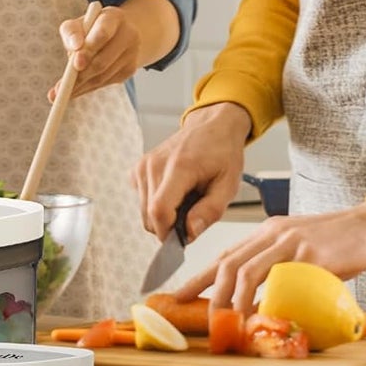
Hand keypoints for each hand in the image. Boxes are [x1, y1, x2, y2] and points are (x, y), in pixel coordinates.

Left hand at [48, 3, 141, 100]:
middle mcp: (128, 35)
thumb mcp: (78, 23)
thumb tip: (74, 49)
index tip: (75, 63)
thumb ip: (71, 33)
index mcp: (114, 17)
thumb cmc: (90, 27)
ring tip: (61, 93)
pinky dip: (88, 88)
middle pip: (102, 60)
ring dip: (81, 86)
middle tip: (62, 86)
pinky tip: (75, 91)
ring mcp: (131, 54)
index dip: (89, 49)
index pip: (103, 33)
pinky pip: (105, 82)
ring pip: (103, 75)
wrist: (117, 32)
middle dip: (81, 75)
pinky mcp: (129, 70)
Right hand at [131, 102, 249, 240]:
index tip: (184, 239)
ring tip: (185, 201)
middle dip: (169, 226)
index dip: (168, 234)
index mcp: (179, 167)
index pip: (159, 210)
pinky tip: (173, 193)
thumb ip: (209, 212)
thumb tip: (188, 234)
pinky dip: (156, 205)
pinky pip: (141, 200)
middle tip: (192, 215)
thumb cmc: (222, 154)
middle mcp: (154, 165)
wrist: (211, 126)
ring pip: (144, 212)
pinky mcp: (138, 168)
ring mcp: (143, 165)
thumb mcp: (228, 186)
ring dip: (163, 216)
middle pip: (149, 216)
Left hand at [173, 202, 365, 310]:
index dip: (201, 276)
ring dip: (230, 300)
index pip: (226, 254)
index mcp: (269, 232)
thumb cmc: (344, 244)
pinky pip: (278, 280)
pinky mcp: (310, 255)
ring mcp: (290, 243)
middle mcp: (273, 233)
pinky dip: (263, 300)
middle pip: (227, 263)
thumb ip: (284, 270)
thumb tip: (268, 303)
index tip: (181, 295)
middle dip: (207, 292)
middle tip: (202, 319)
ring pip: (245, 271)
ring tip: (225, 324)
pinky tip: (258, 317)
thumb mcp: (305, 252)